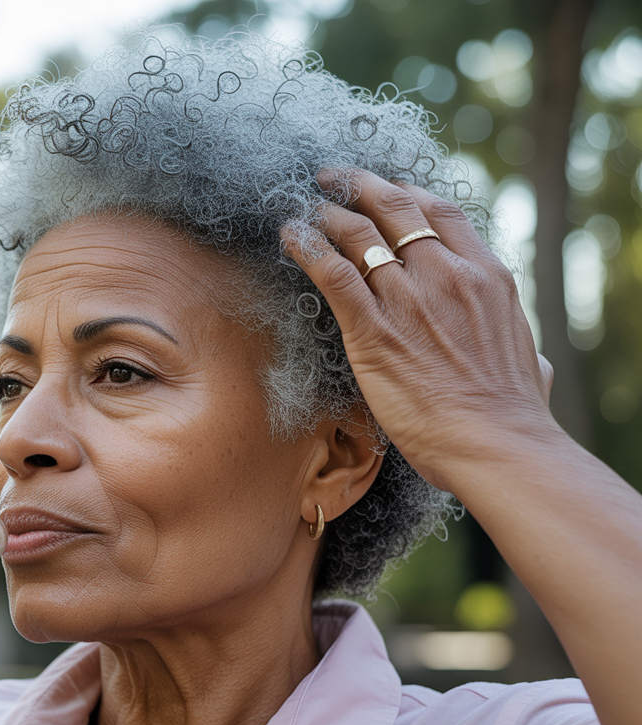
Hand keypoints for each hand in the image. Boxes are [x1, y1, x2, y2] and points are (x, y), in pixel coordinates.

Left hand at [280, 168, 555, 492]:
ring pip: (358, 235)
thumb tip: (537, 365)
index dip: (407, 193)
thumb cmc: (513, 414)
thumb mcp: (533, 365)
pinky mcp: (373, 330)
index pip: (441, 212)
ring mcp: (408, 299)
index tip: (387, 188)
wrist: (495, 442)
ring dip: (328, 215)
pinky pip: (333, 273)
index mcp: (486, 276)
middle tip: (334, 178)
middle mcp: (446, 275)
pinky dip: (307, 249)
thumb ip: (525, 351)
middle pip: (395, 210)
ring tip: (307, 206)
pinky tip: (291, 237)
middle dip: (360, 186)